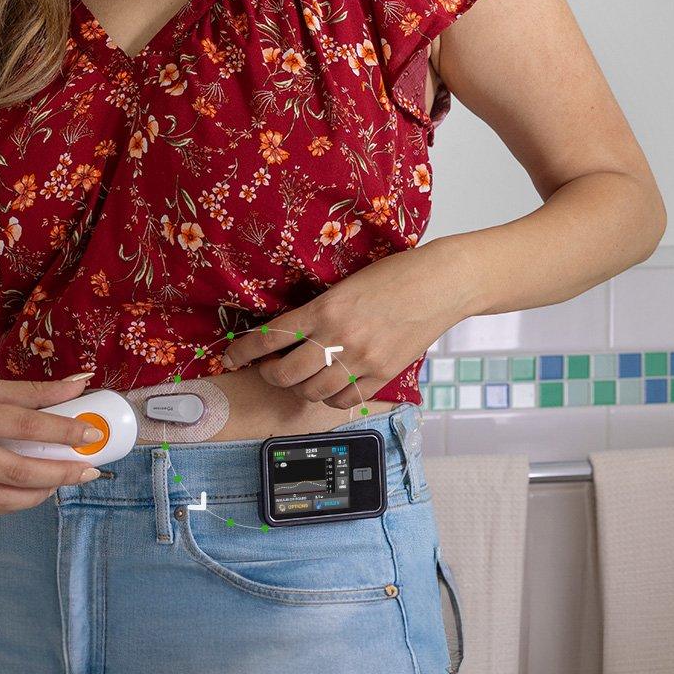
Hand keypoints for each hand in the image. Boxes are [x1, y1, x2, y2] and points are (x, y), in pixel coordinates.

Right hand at [0, 367, 104, 517]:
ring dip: (37, 496)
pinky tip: (23, 494)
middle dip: (60, 474)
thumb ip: (28, 391)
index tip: (92, 435)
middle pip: (17, 472)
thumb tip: (79, 384)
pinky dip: (6, 505)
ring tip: (58, 484)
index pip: (25, 426)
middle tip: (88, 471)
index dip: (64, 433)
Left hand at [218, 244, 468, 410]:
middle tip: (267, 367)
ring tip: (299, 377)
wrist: (442, 283)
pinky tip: (329, 387)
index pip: (272, 336)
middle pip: (286, 374)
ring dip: (298, 388)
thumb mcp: (348, 283)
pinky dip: (330, 398)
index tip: (231, 357)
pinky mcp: (384, 374)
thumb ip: (320, 308)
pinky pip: (346, 400)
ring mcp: (363, 360)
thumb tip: (290, 331)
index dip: (245, 350)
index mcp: (326, 307)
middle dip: (269, 374)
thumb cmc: (397, 274)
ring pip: (313, 393)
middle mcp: (341, 337)